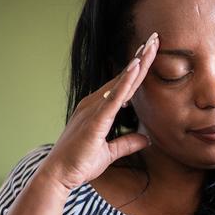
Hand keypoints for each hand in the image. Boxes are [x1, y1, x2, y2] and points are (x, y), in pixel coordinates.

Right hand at [38, 32, 158, 191]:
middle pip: (123, 77)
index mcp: (97, 109)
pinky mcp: (95, 120)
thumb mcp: (109, 153)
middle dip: (140, 57)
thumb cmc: (79, 164)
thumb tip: (147, 139)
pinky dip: (126, 82)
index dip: (138, 68)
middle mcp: (94, 104)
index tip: (150, 52)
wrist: (58, 176)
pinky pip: (114, 97)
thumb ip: (127, 143)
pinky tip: (136, 68)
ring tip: (151, 45)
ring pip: (120, 82)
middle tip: (155, 38)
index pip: (123, 85)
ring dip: (137, 63)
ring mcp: (93, 109)